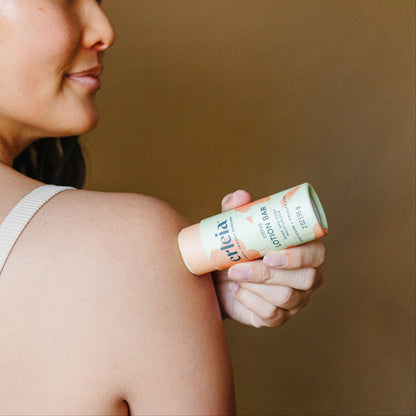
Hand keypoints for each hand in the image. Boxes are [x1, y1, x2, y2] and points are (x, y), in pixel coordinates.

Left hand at [212, 190, 325, 327]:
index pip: (316, 253)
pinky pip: (272, 315)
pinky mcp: (279, 317)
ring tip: (233, 275)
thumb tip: (240, 196)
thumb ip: (237, 210)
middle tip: (239, 267)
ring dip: (256, 286)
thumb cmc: (234, 247)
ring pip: (288, 297)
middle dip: (270, 274)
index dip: (299, 256)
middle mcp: (307, 276)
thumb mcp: (233, 227)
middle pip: (306, 278)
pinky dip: (250, 301)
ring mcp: (296, 299)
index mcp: (304, 250)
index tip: (270, 254)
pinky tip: (236, 290)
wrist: (216, 279)